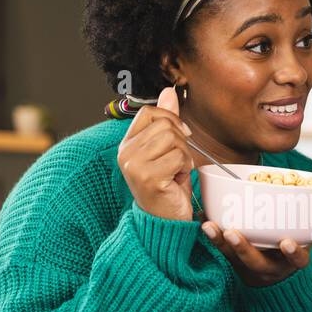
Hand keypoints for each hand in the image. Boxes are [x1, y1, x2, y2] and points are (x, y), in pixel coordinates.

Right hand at [117, 86, 193, 221]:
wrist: (164, 220)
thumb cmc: (167, 185)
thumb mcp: (166, 149)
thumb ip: (166, 120)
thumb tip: (169, 91)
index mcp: (127, 143)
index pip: (149, 112)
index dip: (170, 119)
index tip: (179, 137)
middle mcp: (126, 153)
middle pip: (165, 125)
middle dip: (180, 142)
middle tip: (177, 162)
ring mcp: (134, 165)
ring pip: (173, 139)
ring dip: (184, 156)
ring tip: (176, 171)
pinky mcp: (148, 177)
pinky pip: (178, 157)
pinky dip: (185, 168)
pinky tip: (177, 180)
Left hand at [203, 207, 311, 287]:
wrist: (270, 276)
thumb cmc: (290, 249)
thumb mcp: (309, 240)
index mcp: (291, 262)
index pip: (296, 261)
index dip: (293, 253)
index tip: (288, 243)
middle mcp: (268, 267)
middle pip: (255, 261)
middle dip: (244, 248)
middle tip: (233, 232)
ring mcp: (247, 266)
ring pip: (232, 257)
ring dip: (220, 241)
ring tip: (210, 225)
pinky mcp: (231, 261)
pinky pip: (219, 250)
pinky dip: (210, 235)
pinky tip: (201, 219)